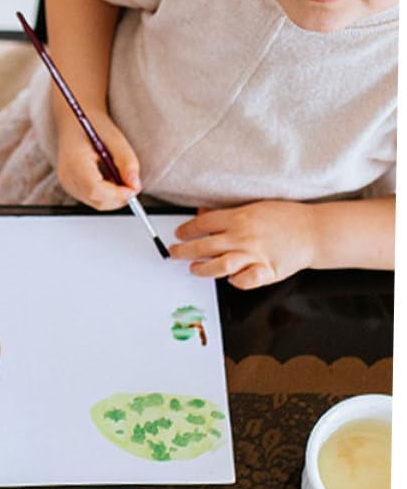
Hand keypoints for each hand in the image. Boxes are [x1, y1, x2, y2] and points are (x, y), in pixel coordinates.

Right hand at [55, 114, 141, 210]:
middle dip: (118, 198)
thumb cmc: (92, 125)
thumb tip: (135, 185)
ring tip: (120, 177)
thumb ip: (126, 161)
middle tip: (133, 184)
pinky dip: (106, 195)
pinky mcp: (71, 186)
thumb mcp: (115, 137)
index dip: (116, 194)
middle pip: (95, 200)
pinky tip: (111, 179)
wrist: (74, 120)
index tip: (134, 188)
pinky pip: (91, 199)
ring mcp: (67, 183)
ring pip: (95, 203)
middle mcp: (67, 176)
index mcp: (74, 161)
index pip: (94, 189)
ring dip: (113, 197)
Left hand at [169, 201, 315, 288]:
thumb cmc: (285, 218)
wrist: (314, 231)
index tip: (178, 234)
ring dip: (203, 269)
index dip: (186, 230)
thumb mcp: (253, 207)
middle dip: (184, 251)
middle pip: (204, 246)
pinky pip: (245, 280)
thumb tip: (202, 214)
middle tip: (174, 253)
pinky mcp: (267, 270)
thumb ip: (226, 213)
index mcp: (238, 218)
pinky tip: (230, 279)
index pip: (203, 224)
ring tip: (195, 269)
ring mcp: (255, 254)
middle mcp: (243, 237)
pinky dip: (235, 281)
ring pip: (220, 265)